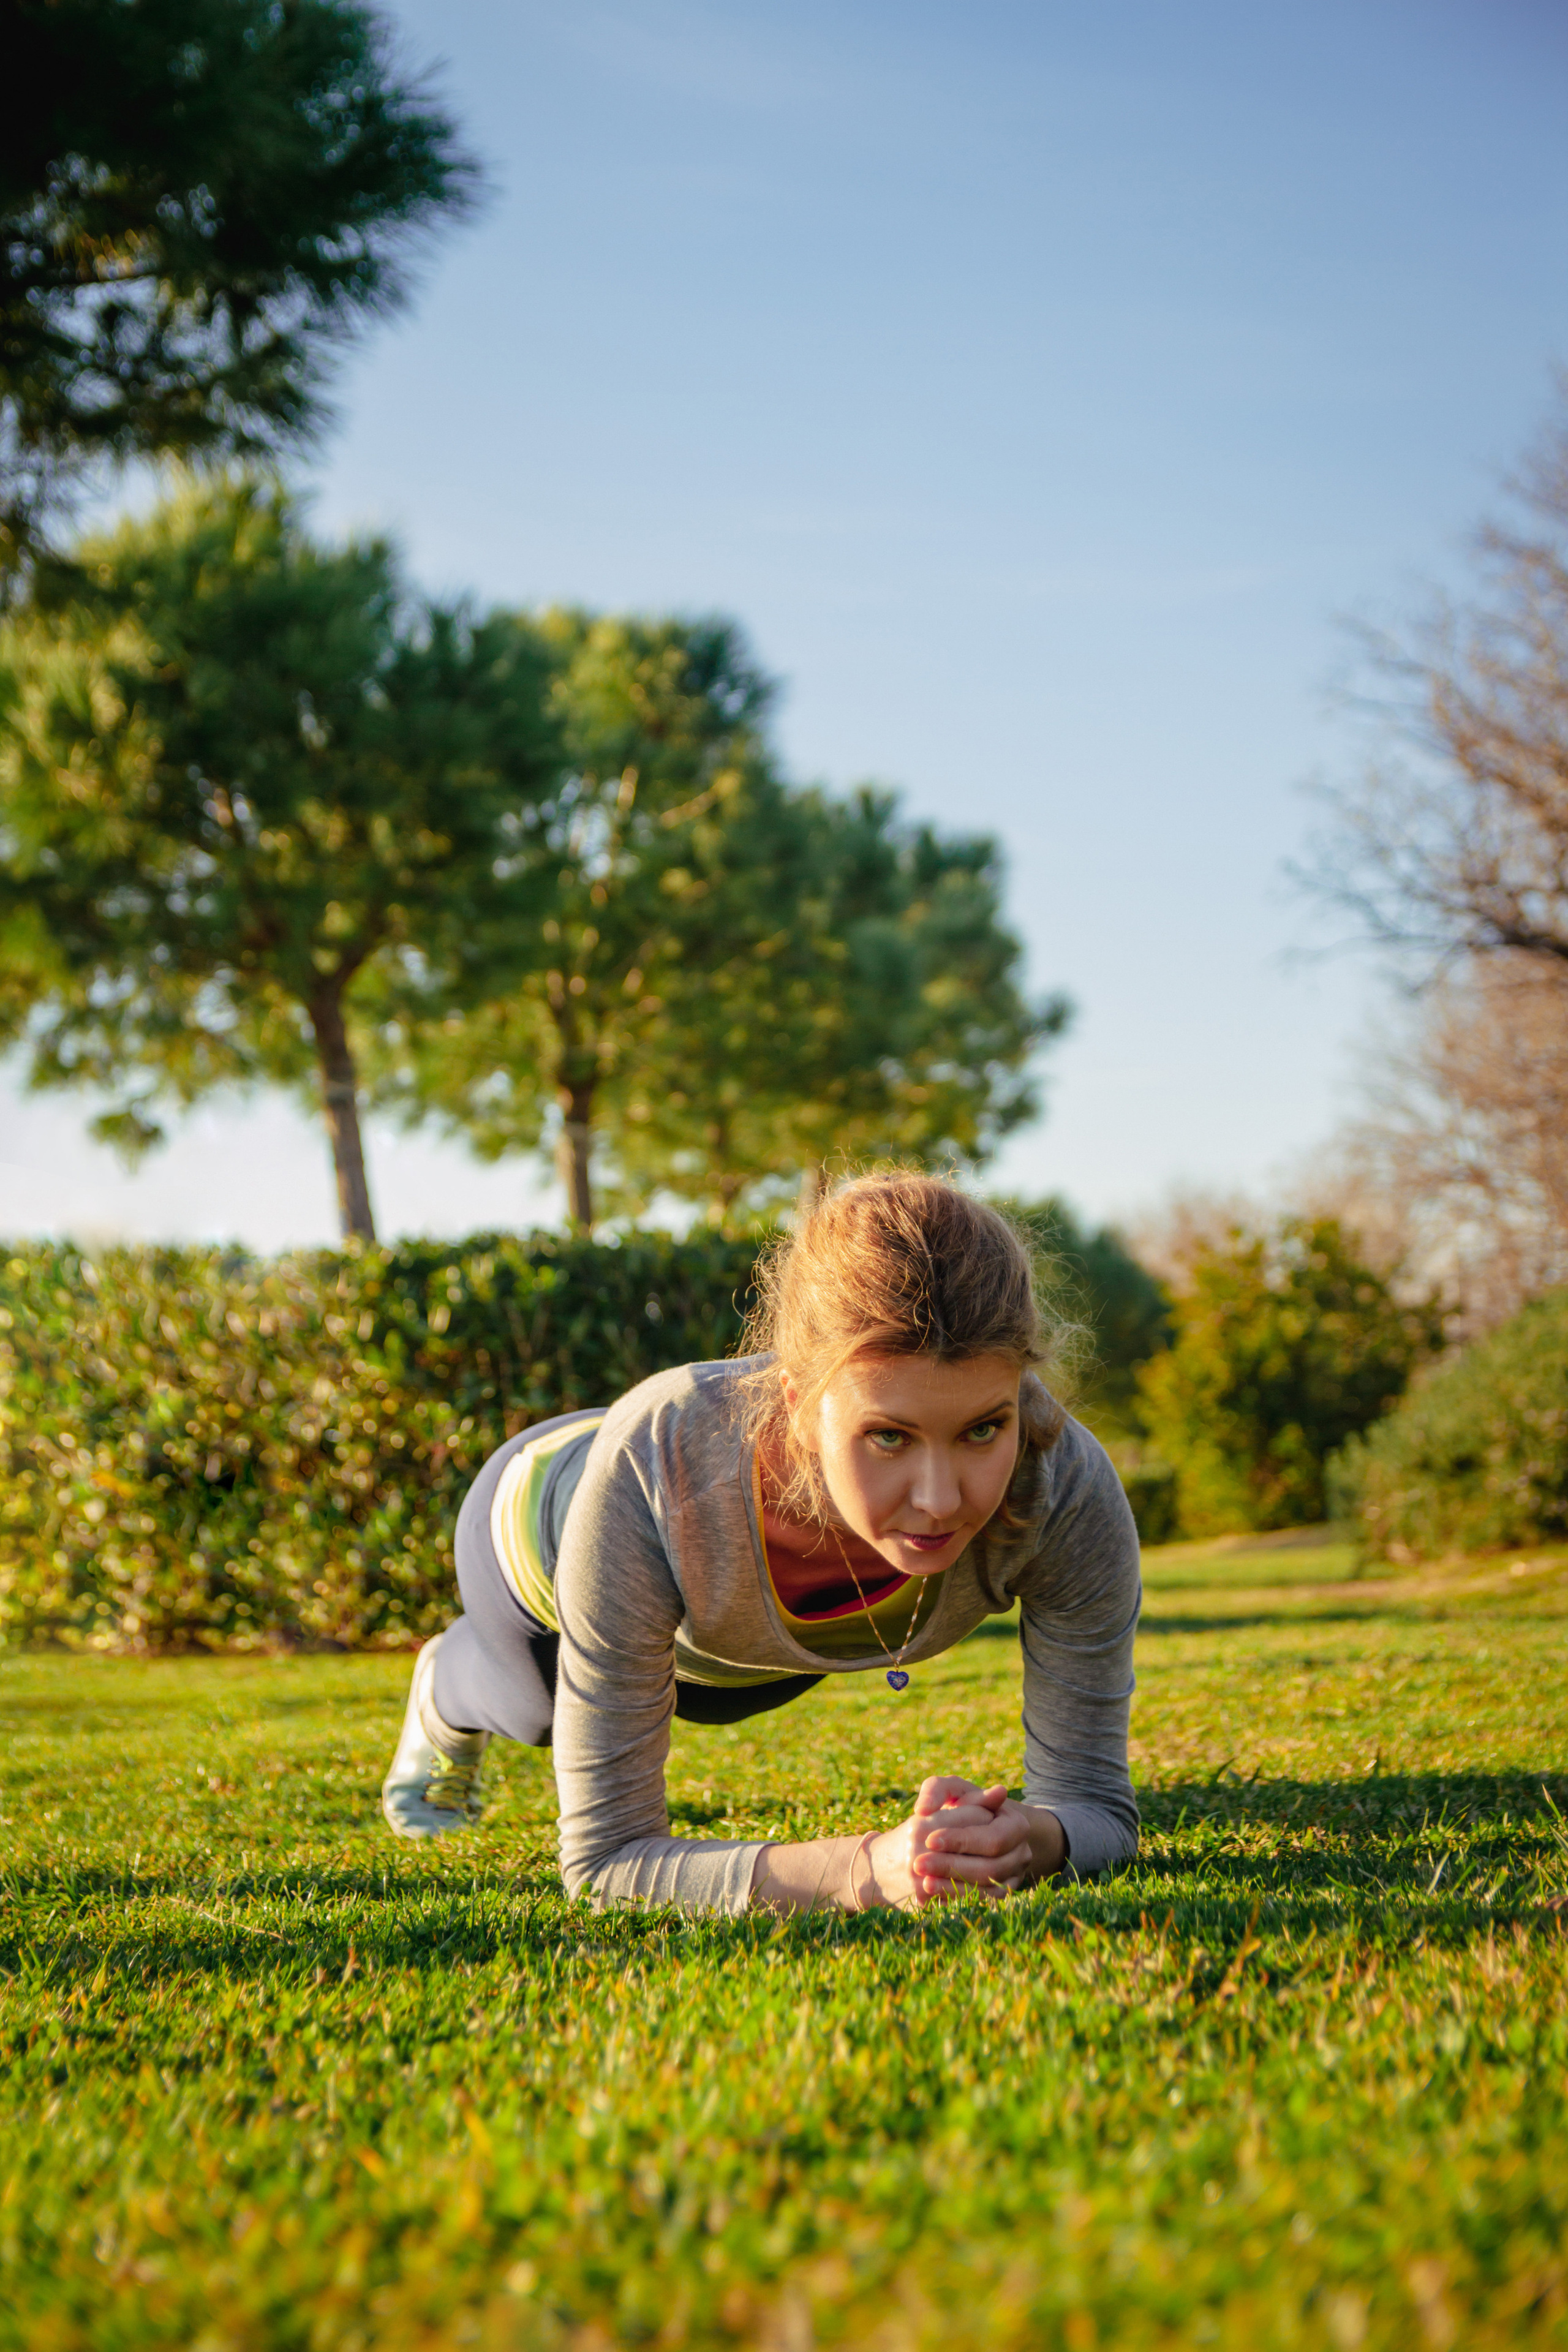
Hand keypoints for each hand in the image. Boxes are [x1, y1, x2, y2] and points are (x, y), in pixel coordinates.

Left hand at [894, 1775, 1062, 1905]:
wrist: (970, 1832)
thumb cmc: (960, 1806)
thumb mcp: (951, 1790)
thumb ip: (937, 1790)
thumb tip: (925, 1808)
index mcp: (1016, 1825)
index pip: (992, 1837)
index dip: (961, 1840)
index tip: (929, 1839)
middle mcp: (1021, 1854)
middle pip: (991, 1867)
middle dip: (952, 1866)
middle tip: (918, 1864)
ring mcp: (1014, 1877)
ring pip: (988, 1890)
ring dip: (954, 1888)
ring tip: (924, 1883)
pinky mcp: (1002, 1896)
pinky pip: (983, 1905)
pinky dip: (958, 1901)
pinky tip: (934, 1898)